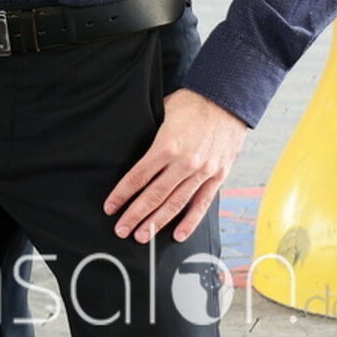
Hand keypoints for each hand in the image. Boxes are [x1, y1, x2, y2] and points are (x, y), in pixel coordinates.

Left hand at [104, 89, 248, 242]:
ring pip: (176, 203)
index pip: (138, 177)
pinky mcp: (218, 176)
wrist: (226, 100)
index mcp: (166, 146)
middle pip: (154, 195)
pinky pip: (202, 203)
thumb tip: (132, 153)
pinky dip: (190, 221)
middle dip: (135, 215)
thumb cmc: (190, 104)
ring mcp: (203, 171)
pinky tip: (178, 234)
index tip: (110, 207)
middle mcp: (184, 163)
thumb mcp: (161, 114)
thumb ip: (150, 138)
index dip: (122, 194)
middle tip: (121, 230)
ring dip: (157, 222)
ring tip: (142, 236)